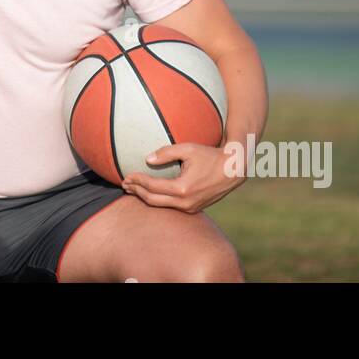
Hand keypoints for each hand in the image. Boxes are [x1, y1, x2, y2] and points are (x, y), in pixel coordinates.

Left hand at [121, 143, 243, 212]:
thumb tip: (147, 159)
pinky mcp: (194, 209)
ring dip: (145, 197)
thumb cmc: (210, 155)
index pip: (152, 186)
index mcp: (182, 189)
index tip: (127, 176)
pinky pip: (171, 206)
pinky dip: (158, 200)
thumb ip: (166, 153)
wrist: (233, 170)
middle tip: (125, 184)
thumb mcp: (188, 149)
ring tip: (134, 189)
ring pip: (161, 205)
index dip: (137, 181)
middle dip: (137, 192)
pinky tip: (151, 193)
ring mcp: (190, 208)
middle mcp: (185, 202)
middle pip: (152, 200)